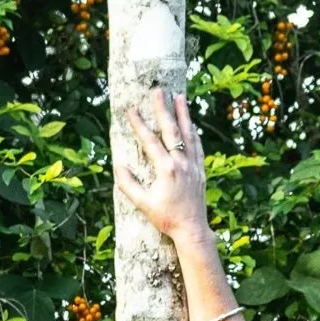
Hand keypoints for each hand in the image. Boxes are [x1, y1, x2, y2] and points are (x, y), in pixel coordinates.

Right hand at [112, 88, 209, 243]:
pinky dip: (193, 133)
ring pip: (188, 134)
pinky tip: (191, 124)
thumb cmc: (166, 218)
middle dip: (163, 109)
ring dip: (183, 114)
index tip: (131, 109)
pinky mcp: (200, 170)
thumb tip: (118, 166)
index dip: (139, 124)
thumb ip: (128, 185)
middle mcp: (181, 163)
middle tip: (158, 91)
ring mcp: (193, 165)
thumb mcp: (143, 204)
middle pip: (171, 130)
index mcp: (166, 169)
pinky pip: (197, 146)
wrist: (191, 229)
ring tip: (179, 97)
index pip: (150, 141)